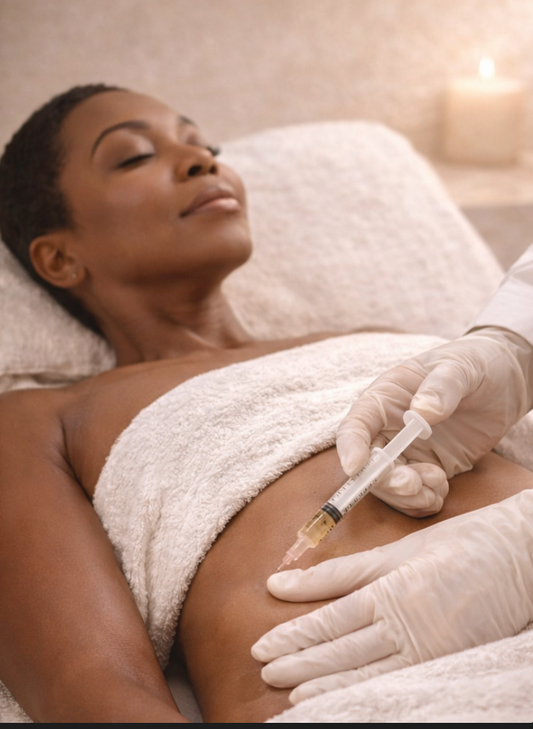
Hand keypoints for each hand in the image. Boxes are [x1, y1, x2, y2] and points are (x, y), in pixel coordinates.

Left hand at [251, 490, 532, 703]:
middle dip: (301, 664)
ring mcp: (432, 650)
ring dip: (327, 685)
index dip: (294, 637)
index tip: (263, 647)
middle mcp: (409, 627)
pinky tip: (344, 698)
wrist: (521, 556)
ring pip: (368, 673)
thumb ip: (339, 571)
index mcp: (393, 591)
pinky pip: (399, 683)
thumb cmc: (459, 544)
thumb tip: (282, 581)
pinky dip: (366, 691)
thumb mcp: (397, 551)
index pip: (332, 621)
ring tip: (293, 695)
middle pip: (343, 652)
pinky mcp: (449, 662)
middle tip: (267, 672)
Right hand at [338, 327, 532, 516]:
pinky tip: (442, 489)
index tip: (356, 467)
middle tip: (412, 484)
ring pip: (388, 486)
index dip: (351, 447)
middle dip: (384, 481)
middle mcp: (389, 427)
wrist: (504, 380)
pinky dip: (423, 502)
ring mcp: (407, 451)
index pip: (356, 425)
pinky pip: (414, 497)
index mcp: (386, 397)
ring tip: (438, 482)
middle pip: (368, 463)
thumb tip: (420, 413)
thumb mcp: (461, 367)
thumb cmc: (475, 362)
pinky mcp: (428, 469)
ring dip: (407, 496)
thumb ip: (441, 387)